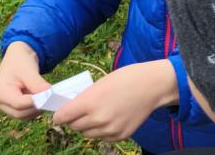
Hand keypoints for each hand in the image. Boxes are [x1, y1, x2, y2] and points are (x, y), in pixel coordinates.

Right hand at [0, 41, 50, 119]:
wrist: (17, 59)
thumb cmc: (20, 62)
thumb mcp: (28, 70)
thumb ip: (37, 83)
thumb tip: (49, 95)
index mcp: (0, 94)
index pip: (19, 104)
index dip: (35, 102)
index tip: (50, 97)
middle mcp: (0, 104)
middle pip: (21, 113)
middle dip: (37, 107)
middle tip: (53, 99)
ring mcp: (6, 108)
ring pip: (25, 116)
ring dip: (38, 109)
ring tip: (49, 98)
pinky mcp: (13, 109)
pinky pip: (26, 114)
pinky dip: (36, 109)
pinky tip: (44, 99)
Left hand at [53, 60, 177, 140]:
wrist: (154, 85)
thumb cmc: (127, 78)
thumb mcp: (100, 83)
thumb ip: (84, 98)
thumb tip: (71, 110)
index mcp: (89, 103)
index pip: (62, 117)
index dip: (60, 115)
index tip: (61, 113)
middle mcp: (98, 119)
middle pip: (74, 126)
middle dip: (75, 119)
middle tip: (83, 111)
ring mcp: (109, 130)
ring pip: (87, 134)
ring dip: (89, 126)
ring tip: (100, 113)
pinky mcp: (120, 136)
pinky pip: (102, 137)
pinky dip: (103, 130)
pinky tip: (112, 117)